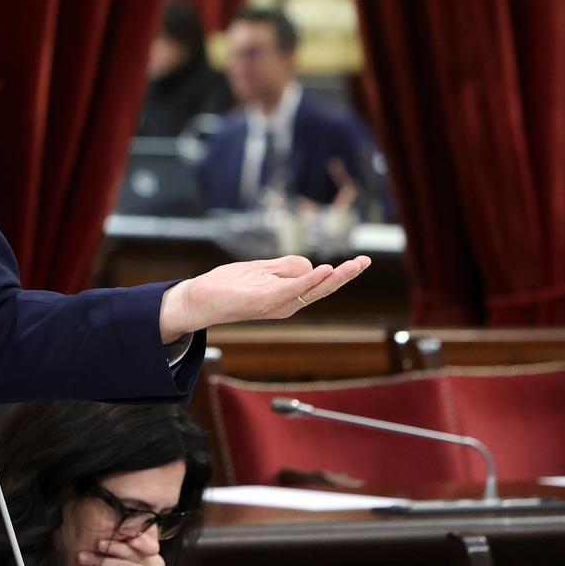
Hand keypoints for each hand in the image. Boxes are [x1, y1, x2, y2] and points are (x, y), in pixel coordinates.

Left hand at [158, 254, 370, 340]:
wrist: (199, 299)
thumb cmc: (229, 285)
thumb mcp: (262, 271)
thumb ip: (286, 268)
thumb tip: (311, 265)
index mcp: (287, 297)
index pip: (320, 284)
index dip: (341, 274)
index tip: (361, 261)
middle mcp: (286, 304)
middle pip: (322, 289)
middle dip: (345, 276)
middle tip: (365, 262)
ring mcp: (275, 304)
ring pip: (311, 290)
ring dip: (332, 278)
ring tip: (352, 266)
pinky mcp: (262, 301)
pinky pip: (290, 290)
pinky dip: (308, 280)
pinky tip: (323, 270)